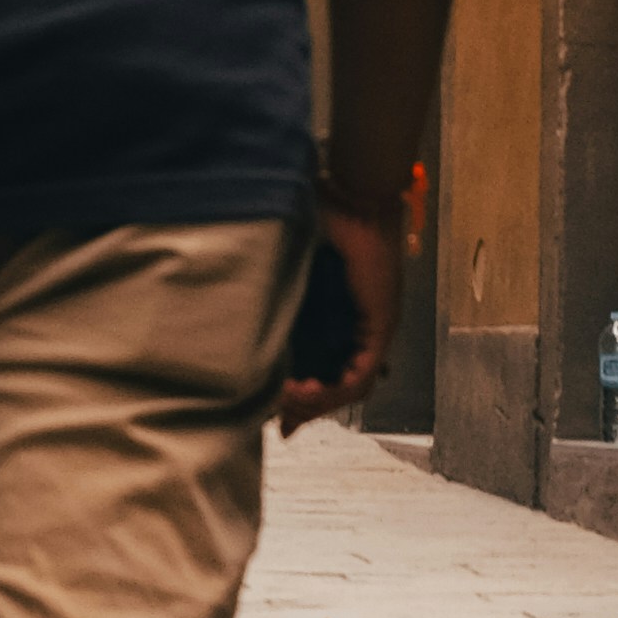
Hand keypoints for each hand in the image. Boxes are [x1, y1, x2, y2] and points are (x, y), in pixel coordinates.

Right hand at [278, 195, 401, 433]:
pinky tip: (302, 391)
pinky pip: (358, 377)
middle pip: (340, 389)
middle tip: (279, 422)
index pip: (329, 371)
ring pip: (350, 389)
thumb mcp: (292, 261)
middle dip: (306, 409)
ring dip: (316, 403)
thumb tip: (236, 302)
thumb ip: (273, 285)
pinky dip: (330, 391)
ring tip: (286, 402)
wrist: (356, 196)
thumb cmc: (328, 215)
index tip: (276, 412)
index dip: (302, 396)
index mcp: (345, 314)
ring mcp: (377, 329)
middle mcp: (365, 327)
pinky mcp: (381, 326)